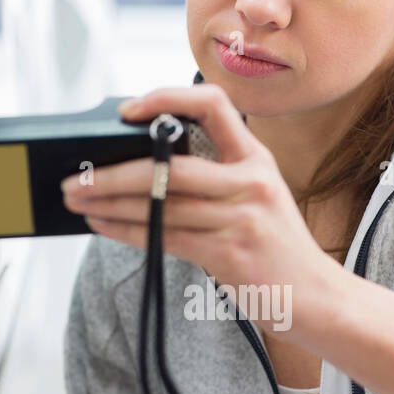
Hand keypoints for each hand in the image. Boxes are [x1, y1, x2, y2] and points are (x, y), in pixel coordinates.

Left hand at [60, 83, 335, 336]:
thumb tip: (144, 167)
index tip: (128, 111)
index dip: (167, 97)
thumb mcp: (258, 197)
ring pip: (160, 205)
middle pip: (169, 166)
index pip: (213, 104)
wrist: (317, 296)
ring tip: (79, 201)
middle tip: (77, 175)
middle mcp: (251, 182)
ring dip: (110, 204)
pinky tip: (103, 226)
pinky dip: (126, 231)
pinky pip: (166, 237)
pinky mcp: (230, 253)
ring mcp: (242, 218)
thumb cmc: (276, 248)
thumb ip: (216, 178)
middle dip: (113, 172)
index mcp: (256, 158)